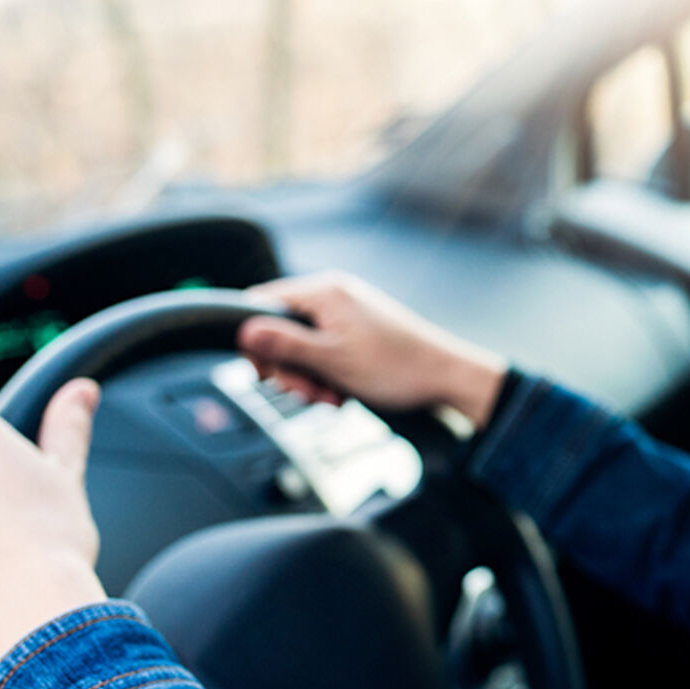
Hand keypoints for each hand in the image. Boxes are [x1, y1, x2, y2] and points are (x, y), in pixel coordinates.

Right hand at [238, 272, 507, 426]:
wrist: (446, 378)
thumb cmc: (397, 367)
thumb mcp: (331, 360)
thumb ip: (285, 344)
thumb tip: (243, 331)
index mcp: (325, 292)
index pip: (261, 302)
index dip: (255, 340)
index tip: (265, 372)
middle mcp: (334, 294)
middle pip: (280, 328)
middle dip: (289, 368)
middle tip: (308, 392)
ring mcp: (347, 312)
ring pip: (302, 345)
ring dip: (309, 377)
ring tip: (331, 396)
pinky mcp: (357, 330)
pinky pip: (325, 350)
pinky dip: (327, 374)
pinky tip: (342, 393)